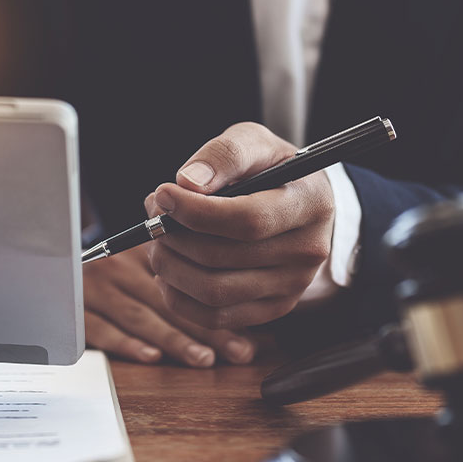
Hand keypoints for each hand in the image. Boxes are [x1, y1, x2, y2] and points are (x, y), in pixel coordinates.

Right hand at [83, 247, 256, 366]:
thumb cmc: (110, 272)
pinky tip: (151, 357)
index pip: (184, 281)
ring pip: (140, 316)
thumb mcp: (139, 258)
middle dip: (207, 330)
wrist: (49, 265)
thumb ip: (177, 274)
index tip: (248, 334)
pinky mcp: (75, 312)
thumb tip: (238, 310)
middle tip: (238, 352)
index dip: (218, 307)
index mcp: (141, 251)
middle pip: (167, 301)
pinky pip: (102, 330)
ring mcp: (95, 289)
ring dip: (174, 340)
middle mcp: (118, 267)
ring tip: (204, 359)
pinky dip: (127, 343)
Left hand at [145, 122, 334, 329]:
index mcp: (310, 204)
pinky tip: (168, 272)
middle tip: (152, 215)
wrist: (298, 203)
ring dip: (169, 267)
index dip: (195, 212)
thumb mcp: (253, 143)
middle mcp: (307, 251)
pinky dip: (178, 297)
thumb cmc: (270, 169)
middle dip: (172, 236)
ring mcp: (292, 286)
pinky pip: (214, 318)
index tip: (162, 194)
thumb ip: (224, 155)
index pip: (247, 220)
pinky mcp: (273, 309)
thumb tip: (187, 183)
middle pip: (221, 258)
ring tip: (157, 240)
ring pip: (212, 292)